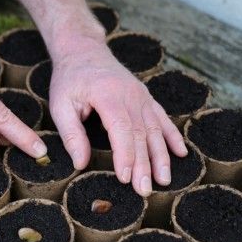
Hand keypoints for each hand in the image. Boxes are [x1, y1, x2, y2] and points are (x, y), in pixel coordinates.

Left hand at [49, 38, 187, 195]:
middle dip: (145, 164)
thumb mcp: (61, 104)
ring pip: (155, 129)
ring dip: (161, 156)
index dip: (125, 155)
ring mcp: (141, 95)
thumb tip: (80, 163)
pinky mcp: (145, 97)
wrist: (84, 51)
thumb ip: (71, 134)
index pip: (122, 129)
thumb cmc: (69, 79)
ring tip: (164, 180)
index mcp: (108, 94)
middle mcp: (130, 94)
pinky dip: (172, 136)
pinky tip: (180, 153)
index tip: (126, 178)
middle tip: (145, 190)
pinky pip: (162, 118)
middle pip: (141, 134)